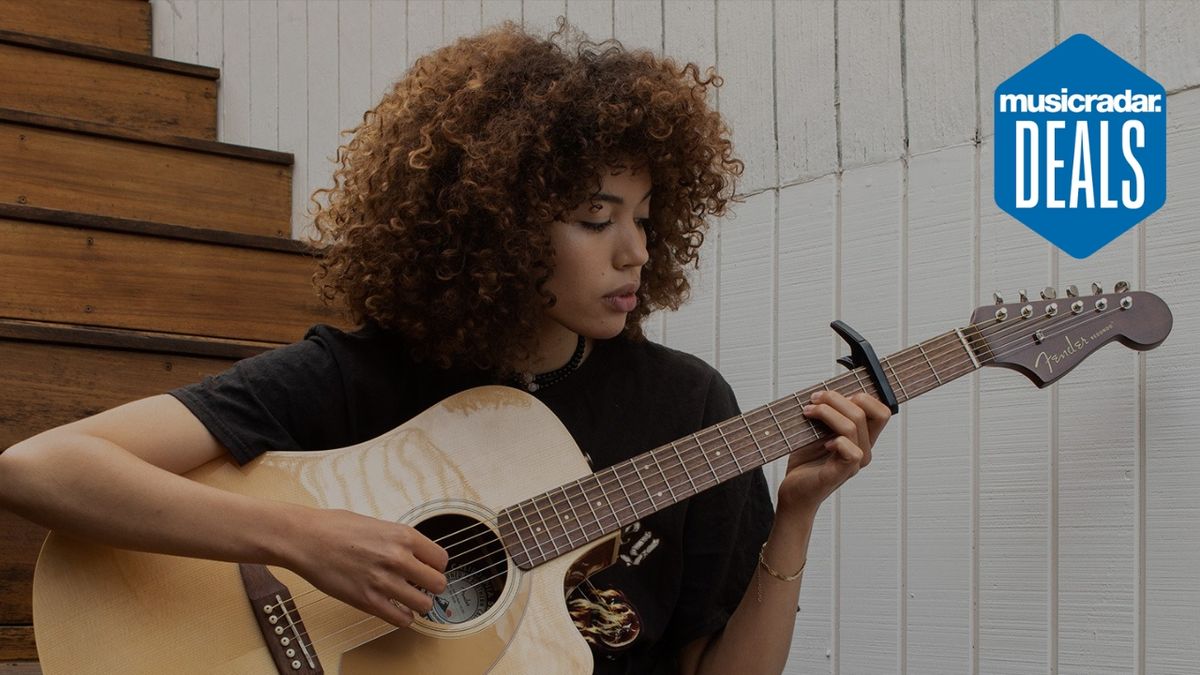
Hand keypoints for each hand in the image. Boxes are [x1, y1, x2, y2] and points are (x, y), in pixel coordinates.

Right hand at [283, 508, 448, 626]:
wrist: (305, 538)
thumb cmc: (335, 527)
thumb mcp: (378, 524)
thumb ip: (399, 540)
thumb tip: (414, 553)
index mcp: (403, 536)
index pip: (441, 559)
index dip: (436, 566)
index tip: (428, 569)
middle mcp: (398, 558)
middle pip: (438, 583)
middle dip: (431, 586)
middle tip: (420, 585)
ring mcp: (383, 581)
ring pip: (424, 604)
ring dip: (419, 604)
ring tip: (408, 599)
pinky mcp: (367, 600)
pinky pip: (400, 619)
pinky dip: (402, 618)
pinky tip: (396, 610)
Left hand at [776, 389, 890, 515]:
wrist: (794, 490)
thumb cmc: (806, 461)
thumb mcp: (818, 430)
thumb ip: (830, 414)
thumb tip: (828, 393)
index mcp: (862, 438)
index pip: (881, 411)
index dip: (863, 396)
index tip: (834, 396)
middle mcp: (863, 449)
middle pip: (866, 412)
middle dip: (836, 398)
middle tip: (814, 400)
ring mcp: (854, 463)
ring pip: (852, 426)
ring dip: (826, 412)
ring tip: (808, 412)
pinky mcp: (840, 473)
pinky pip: (850, 451)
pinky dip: (836, 441)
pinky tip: (823, 443)